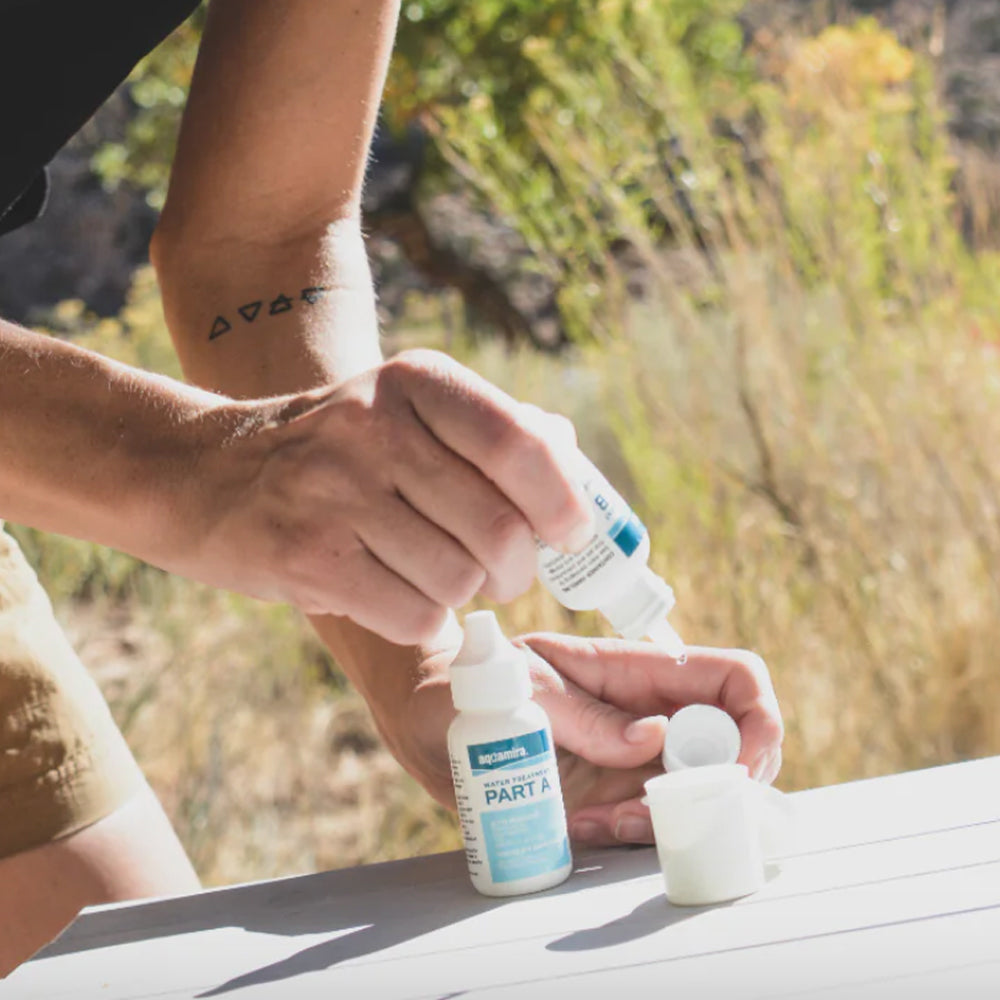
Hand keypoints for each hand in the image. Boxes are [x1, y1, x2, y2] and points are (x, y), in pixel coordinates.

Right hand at [182, 350, 592, 644]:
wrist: (206, 475)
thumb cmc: (333, 453)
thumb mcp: (403, 411)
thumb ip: (491, 431)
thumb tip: (571, 465)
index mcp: (414, 382)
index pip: (520, 445)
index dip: (563, 502)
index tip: (570, 535)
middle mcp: (374, 427)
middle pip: (500, 529)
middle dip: (517, 569)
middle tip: (503, 572)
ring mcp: (335, 492)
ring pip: (460, 580)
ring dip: (460, 592)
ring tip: (428, 572)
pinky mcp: (307, 557)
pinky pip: (415, 615)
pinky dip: (419, 618)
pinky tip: (391, 592)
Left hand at [377, 632, 782, 848]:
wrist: (429, 720)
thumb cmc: (475, 683)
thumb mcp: (523, 684)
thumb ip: (585, 711)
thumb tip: (656, 740)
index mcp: (640, 671)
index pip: (735, 678)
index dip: (758, 719)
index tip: (737, 767)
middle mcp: (652, 717)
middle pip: (734, 750)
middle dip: (714, 792)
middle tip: (645, 811)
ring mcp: (636, 763)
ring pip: (698, 800)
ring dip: (661, 825)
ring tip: (592, 822)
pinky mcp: (613, 801)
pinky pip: (651, 829)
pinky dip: (626, 841)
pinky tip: (575, 828)